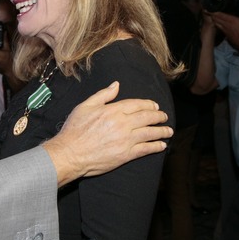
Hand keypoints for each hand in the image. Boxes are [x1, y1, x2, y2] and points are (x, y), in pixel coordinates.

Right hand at [42, 81, 171, 186]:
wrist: (69, 153)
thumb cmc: (74, 129)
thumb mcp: (85, 106)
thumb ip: (103, 95)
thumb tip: (116, 85)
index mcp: (113, 110)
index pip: (137, 104)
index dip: (149, 105)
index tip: (155, 106)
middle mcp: (122, 123)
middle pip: (147, 117)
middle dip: (158, 116)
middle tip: (164, 117)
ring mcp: (125, 139)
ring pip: (149, 133)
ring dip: (162, 131)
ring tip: (168, 131)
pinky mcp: (125, 155)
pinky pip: (145, 149)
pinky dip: (156, 146)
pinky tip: (162, 145)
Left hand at [206, 0, 238, 51]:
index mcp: (230, 20)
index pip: (218, 14)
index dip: (212, 11)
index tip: (207, 9)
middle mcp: (225, 25)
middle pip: (215, 18)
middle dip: (211, 15)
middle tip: (207, 11)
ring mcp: (224, 30)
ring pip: (216, 23)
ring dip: (213, 19)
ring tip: (211, 15)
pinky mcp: (225, 34)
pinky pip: (218, 28)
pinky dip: (216, 24)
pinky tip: (217, 23)